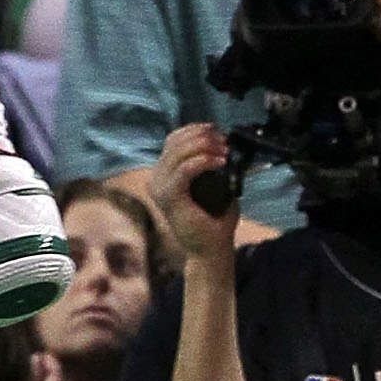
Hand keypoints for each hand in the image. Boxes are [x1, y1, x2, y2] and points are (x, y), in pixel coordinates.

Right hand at [151, 121, 241, 264]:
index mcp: (163, 174)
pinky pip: (184, 170)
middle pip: (175, 143)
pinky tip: (218, 162)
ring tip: (224, 151)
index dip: (193, 130)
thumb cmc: (213, 219)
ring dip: (204, 146)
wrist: (211, 250)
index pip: (172, 141)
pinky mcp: (169, 197)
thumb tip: (221, 143)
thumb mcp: (211, 185)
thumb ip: (209, 165)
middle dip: (201, 137)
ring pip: (178, 154)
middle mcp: (156, 179)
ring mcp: (160, 188)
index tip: (215, 130)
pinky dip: (203, 161)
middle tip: (223, 141)